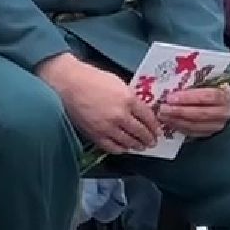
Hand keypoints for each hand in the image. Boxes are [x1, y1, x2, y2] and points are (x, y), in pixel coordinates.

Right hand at [38, 55, 161, 155]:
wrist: (70, 84)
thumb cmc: (93, 79)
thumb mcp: (120, 84)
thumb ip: (131, 98)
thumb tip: (141, 110)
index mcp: (128, 100)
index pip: (148, 117)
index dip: (155, 126)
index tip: (158, 131)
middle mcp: (119, 115)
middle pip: (140, 132)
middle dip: (149, 138)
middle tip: (153, 142)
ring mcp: (106, 126)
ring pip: (127, 142)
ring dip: (136, 146)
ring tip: (141, 147)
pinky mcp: (94, 134)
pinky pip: (111, 146)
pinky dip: (120, 149)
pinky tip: (124, 148)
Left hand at [158, 85, 229, 138]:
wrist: (223, 103)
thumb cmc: (212, 89)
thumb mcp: (209, 82)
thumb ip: (195, 84)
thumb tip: (173, 86)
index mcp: (225, 96)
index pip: (208, 97)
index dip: (189, 98)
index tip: (171, 97)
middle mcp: (224, 112)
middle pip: (201, 114)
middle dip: (179, 111)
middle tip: (163, 108)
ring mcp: (217, 125)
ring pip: (195, 125)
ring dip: (176, 120)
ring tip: (162, 115)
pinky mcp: (209, 133)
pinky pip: (192, 132)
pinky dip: (179, 127)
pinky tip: (169, 121)